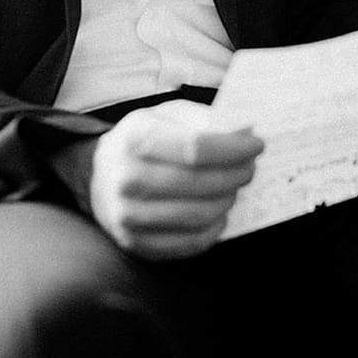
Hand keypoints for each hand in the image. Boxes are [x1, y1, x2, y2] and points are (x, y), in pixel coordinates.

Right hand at [88, 100, 262, 259]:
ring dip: (228, 200)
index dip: (235, 149)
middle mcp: (126, 178)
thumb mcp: (168, 115)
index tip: (257, 146)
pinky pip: (191, 242)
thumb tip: (245, 133)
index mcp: (135, 138)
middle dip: (237, 174)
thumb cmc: (146, 140)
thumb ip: (206, 120)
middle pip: (201, 183)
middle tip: (249, 168)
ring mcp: (127, 215)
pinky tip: (218, 213)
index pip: (197, 147)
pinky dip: (215, 228)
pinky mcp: (135, 242)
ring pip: (200, 214)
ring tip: (232, 188)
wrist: (99, 174)